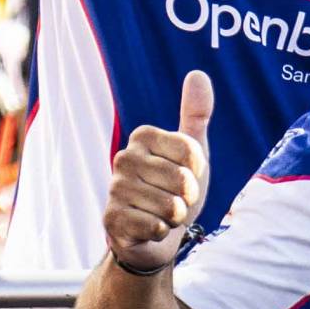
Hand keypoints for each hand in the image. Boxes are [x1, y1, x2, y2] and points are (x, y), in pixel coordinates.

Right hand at [104, 71, 211, 271]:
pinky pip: (155, 226)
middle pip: (182, 180)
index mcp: (143, 136)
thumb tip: (198, 74)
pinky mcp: (111, 219)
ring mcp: (114, 188)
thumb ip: (196, 114)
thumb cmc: (175, 190)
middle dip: (188, 198)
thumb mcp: (193, 152)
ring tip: (163, 213)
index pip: (191, 151)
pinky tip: (150, 228)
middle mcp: (123, 157)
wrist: (157, 234)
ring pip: (170, 206)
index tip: (187, 174)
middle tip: (175, 198)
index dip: (198, 170)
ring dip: (176, 217)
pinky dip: (162, 232)